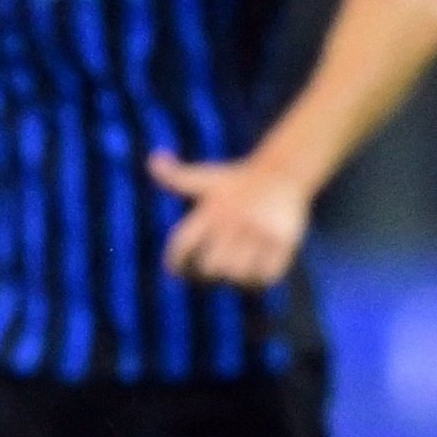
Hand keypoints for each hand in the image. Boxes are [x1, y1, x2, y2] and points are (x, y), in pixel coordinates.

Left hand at [149, 150, 313, 288]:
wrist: (283, 171)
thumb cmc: (238, 180)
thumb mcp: (205, 178)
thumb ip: (174, 175)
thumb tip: (153, 157)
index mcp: (210, 209)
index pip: (182, 244)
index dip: (175, 262)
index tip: (177, 271)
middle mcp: (233, 219)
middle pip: (210, 265)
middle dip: (208, 272)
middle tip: (214, 269)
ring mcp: (259, 230)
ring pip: (237, 274)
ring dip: (235, 277)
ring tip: (237, 271)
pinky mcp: (283, 239)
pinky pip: (266, 275)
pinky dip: (259, 279)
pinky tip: (256, 272)